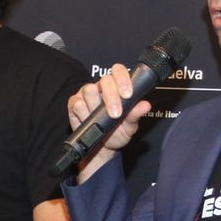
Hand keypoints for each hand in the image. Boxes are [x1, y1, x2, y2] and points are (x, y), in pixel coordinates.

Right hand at [68, 66, 152, 180]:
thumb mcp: (129, 126)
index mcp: (117, 87)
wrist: (102, 147)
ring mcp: (87, 94)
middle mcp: (102, 87)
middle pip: (105, 80)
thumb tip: (145, 106)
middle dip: (112, 97)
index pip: (119, 72)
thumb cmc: (117, 132)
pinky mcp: (74, 103)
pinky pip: (77, 103)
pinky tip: (88, 121)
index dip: (123, 79)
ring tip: (100, 120)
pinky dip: (83, 114)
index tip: (127, 94)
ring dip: (95, 106)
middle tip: (116, 114)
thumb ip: (136, 114)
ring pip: (89, 90)